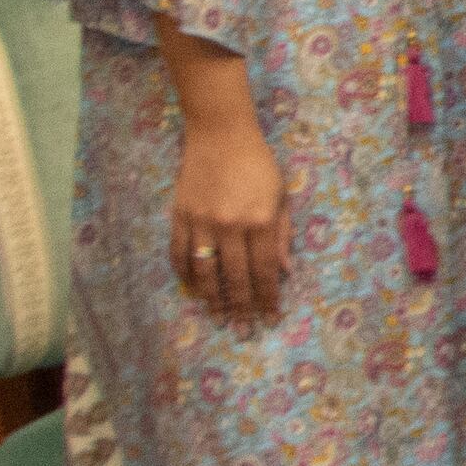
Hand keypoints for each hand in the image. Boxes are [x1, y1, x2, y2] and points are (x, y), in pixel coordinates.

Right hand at [172, 112, 288, 320]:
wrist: (220, 135)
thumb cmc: (259, 164)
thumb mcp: (282, 196)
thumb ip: (282, 235)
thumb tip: (285, 271)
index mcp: (261, 221)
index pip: (264, 271)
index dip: (267, 298)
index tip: (269, 318)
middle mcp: (230, 226)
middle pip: (235, 277)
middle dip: (240, 307)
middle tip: (242, 330)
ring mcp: (201, 222)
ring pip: (204, 271)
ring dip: (210, 298)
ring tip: (217, 317)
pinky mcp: (180, 216)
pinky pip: (180, 253)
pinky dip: (185, 273)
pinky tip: (192, 288)